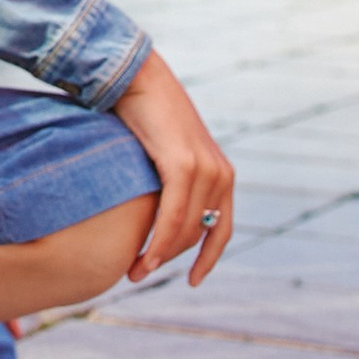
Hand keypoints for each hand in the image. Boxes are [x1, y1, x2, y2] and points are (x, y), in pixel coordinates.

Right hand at [111, 48, 236, 286]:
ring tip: (135, 271)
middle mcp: (221, 174)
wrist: (139, 76)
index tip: (193, 282)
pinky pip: (173, 216)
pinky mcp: (183, 164)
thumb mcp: (167, 152)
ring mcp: (205, 169)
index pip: (222, 229)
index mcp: (222, 173)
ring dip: (160, 256)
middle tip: (139, 273)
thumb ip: (172, 180)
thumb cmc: (145, 114)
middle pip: (199, 234)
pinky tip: (145, 256)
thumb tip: (157, 209)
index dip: (208, 259)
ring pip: (186, 230)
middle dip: (171, 258)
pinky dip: (160, 240)